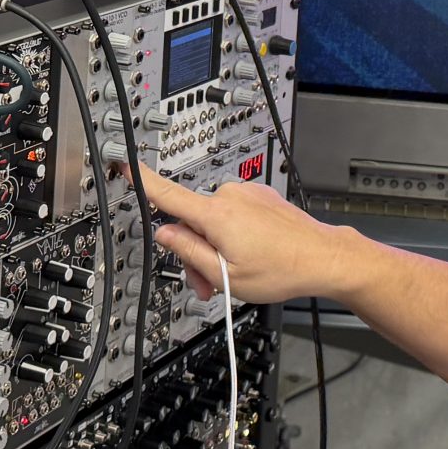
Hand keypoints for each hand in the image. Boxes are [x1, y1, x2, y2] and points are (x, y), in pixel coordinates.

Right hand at [140, 169, 366, 305]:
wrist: (324, 257)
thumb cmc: (282, 269)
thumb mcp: (225, 276)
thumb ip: (189, 253)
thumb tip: (165, 234)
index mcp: (216, 215)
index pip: (168, 194)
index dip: (141, 180)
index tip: (123, 164)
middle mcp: (229, 196)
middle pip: (191, 222)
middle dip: (194, 252)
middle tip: (209, 284)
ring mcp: (246, 194)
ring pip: (213, 221)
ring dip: (215, 247)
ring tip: (234, 274)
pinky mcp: (259, 196)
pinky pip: (233, 214)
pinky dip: (233, 235)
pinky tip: (250, 255)